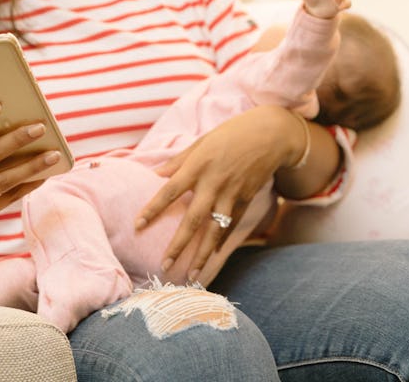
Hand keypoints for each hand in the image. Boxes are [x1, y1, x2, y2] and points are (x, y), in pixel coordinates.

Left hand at [135, 105, 304, 279]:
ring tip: (192, 275)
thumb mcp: (201, 142)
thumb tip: (154, 175)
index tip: (137, 225)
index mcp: (198, 165)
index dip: (153, 208)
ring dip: (202, 254)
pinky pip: (231, 225)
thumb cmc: (230, 134)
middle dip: (178, 244)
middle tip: (164, 265)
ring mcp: (232, 193)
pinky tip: (212, 256)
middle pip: (193, 218)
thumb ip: (177, 161)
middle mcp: (214, 182)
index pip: (170, 190)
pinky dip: (221, 242)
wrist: (271, 134)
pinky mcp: (246, 199)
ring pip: (215, 230)